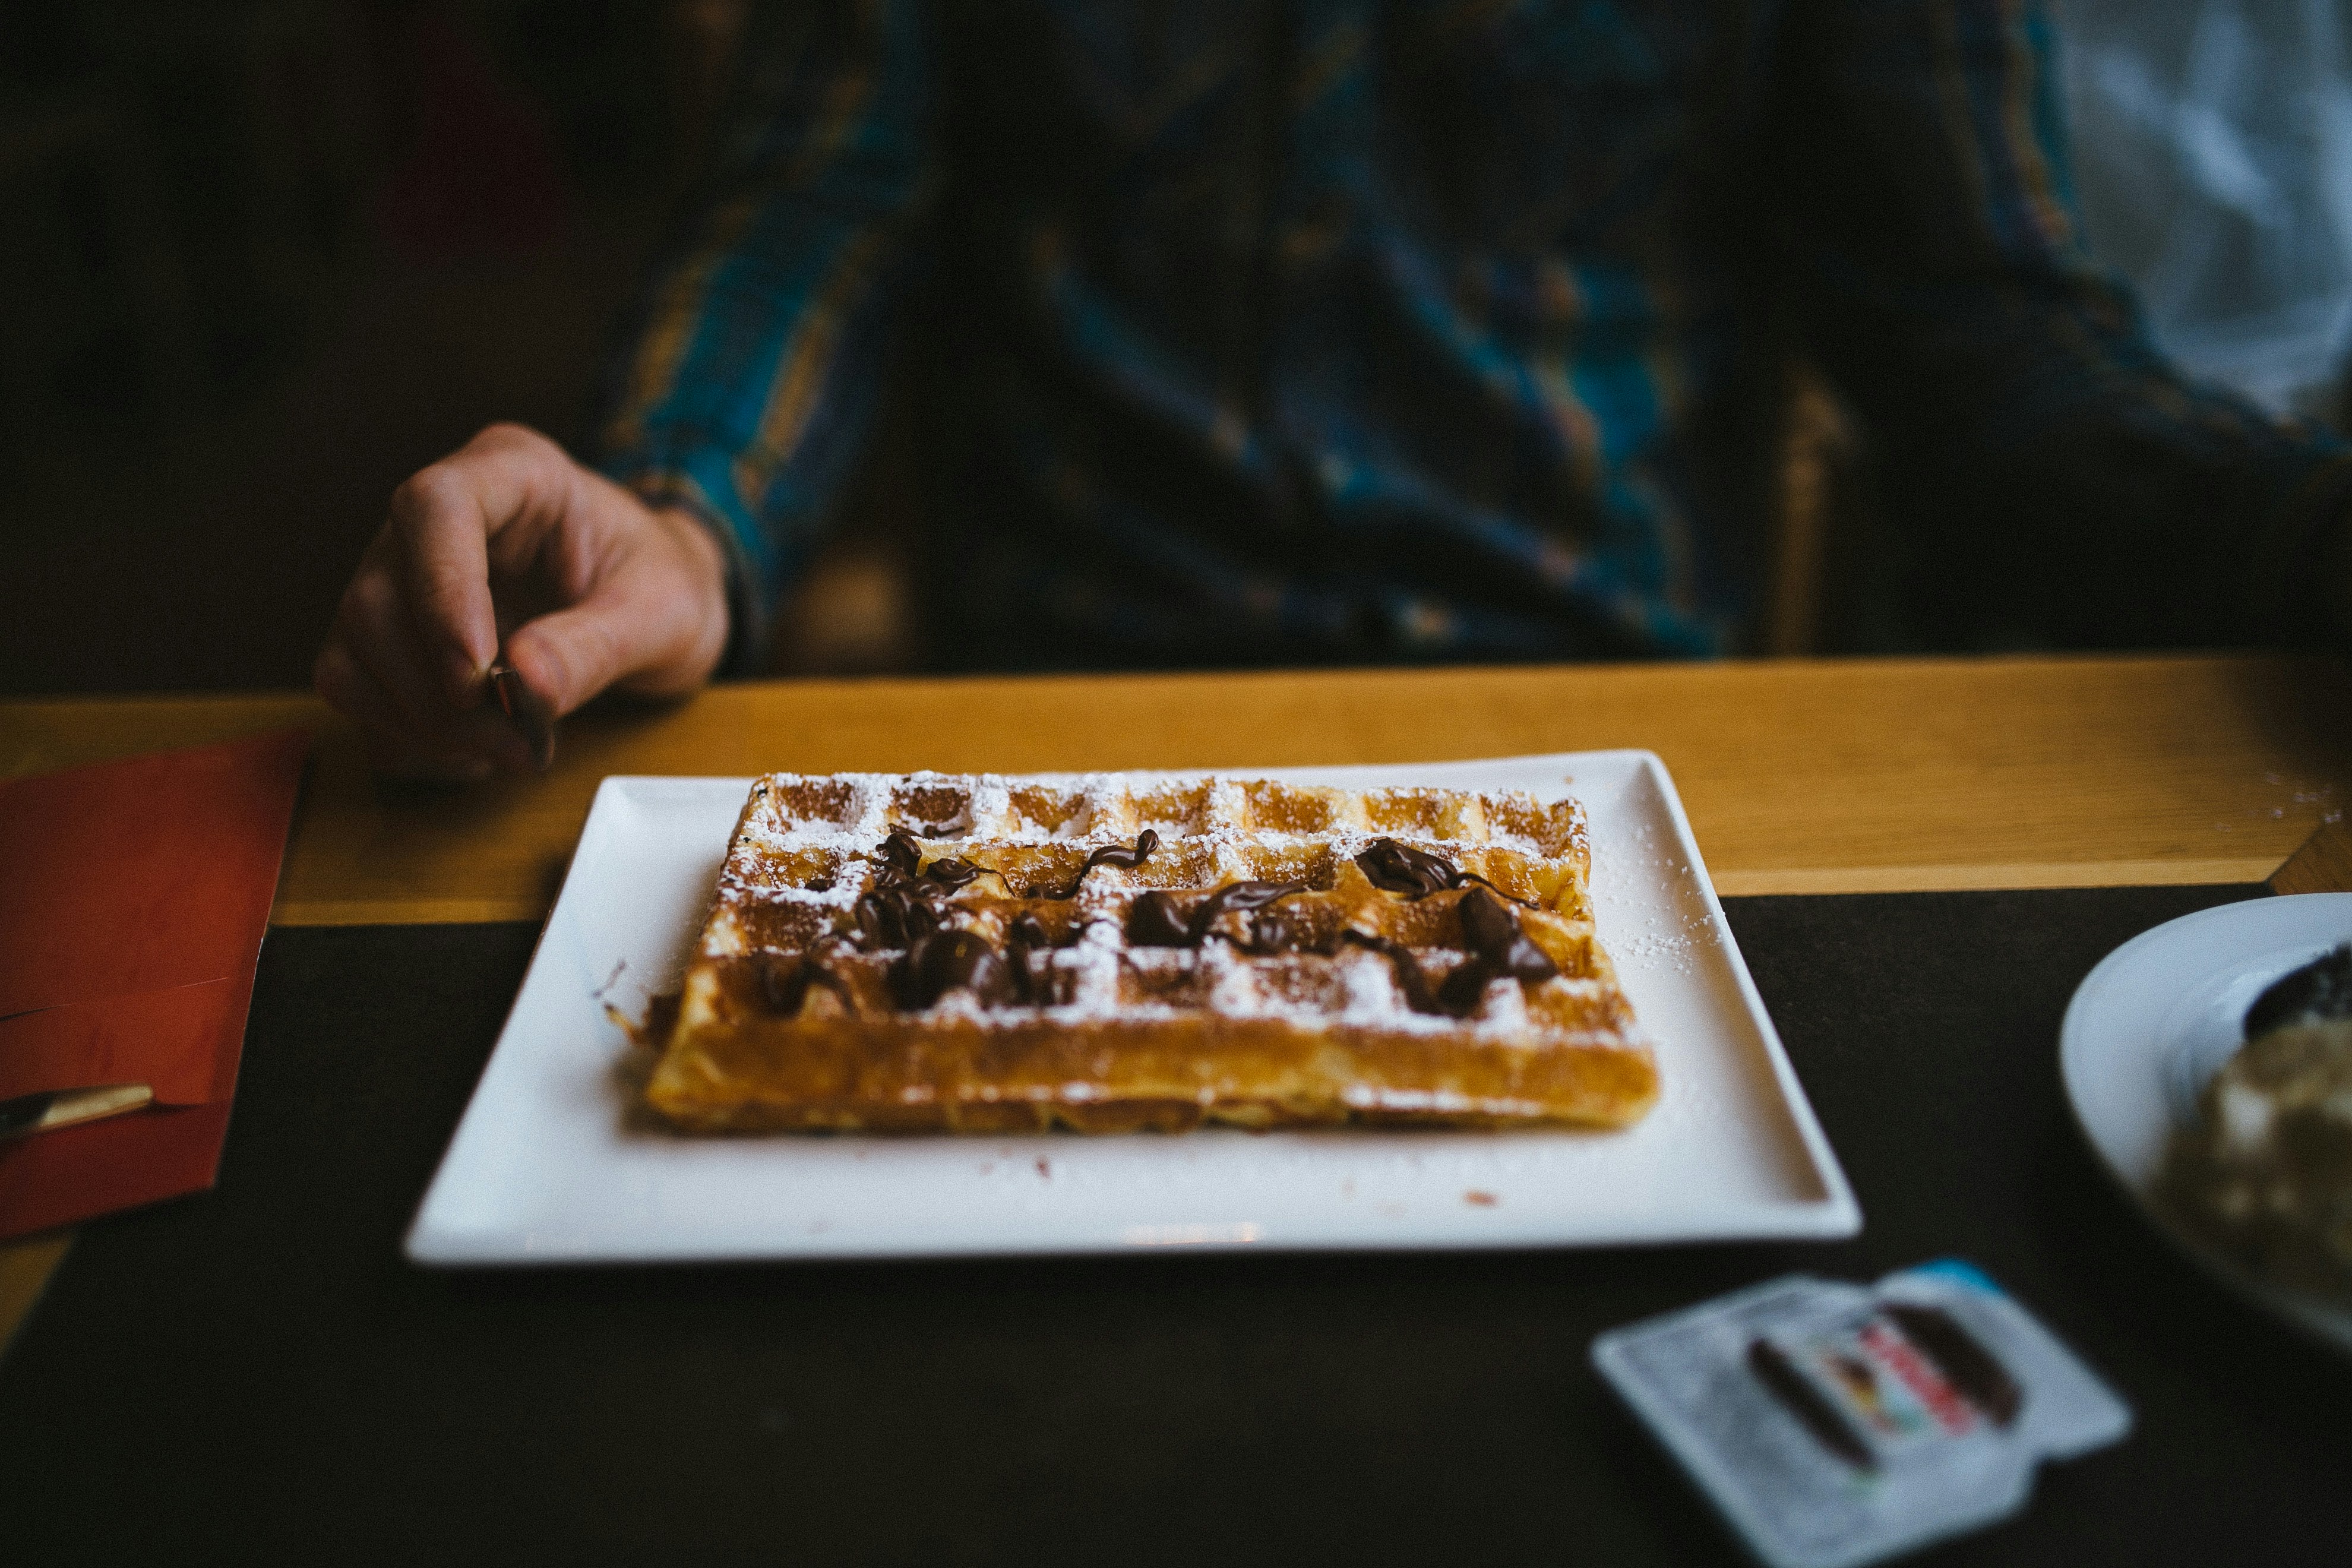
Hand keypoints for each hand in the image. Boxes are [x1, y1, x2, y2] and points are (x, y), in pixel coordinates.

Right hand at [315, 424, 727, 777]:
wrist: (655, 606)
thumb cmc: (662, 586)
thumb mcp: (662, 614)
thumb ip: (597, 645)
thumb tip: (523, 683)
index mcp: (515, 471)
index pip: (435, 505)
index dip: (443, 591)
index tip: (478, 674)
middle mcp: (439, 515)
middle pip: (380, 593)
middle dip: (440, 690)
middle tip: (517, 744)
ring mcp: (403, 571)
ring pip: (356, 645)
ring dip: (422, 720)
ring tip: (510, 751)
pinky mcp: (391, 631)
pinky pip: (356, 684)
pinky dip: (406, 732)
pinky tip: (475, 750)